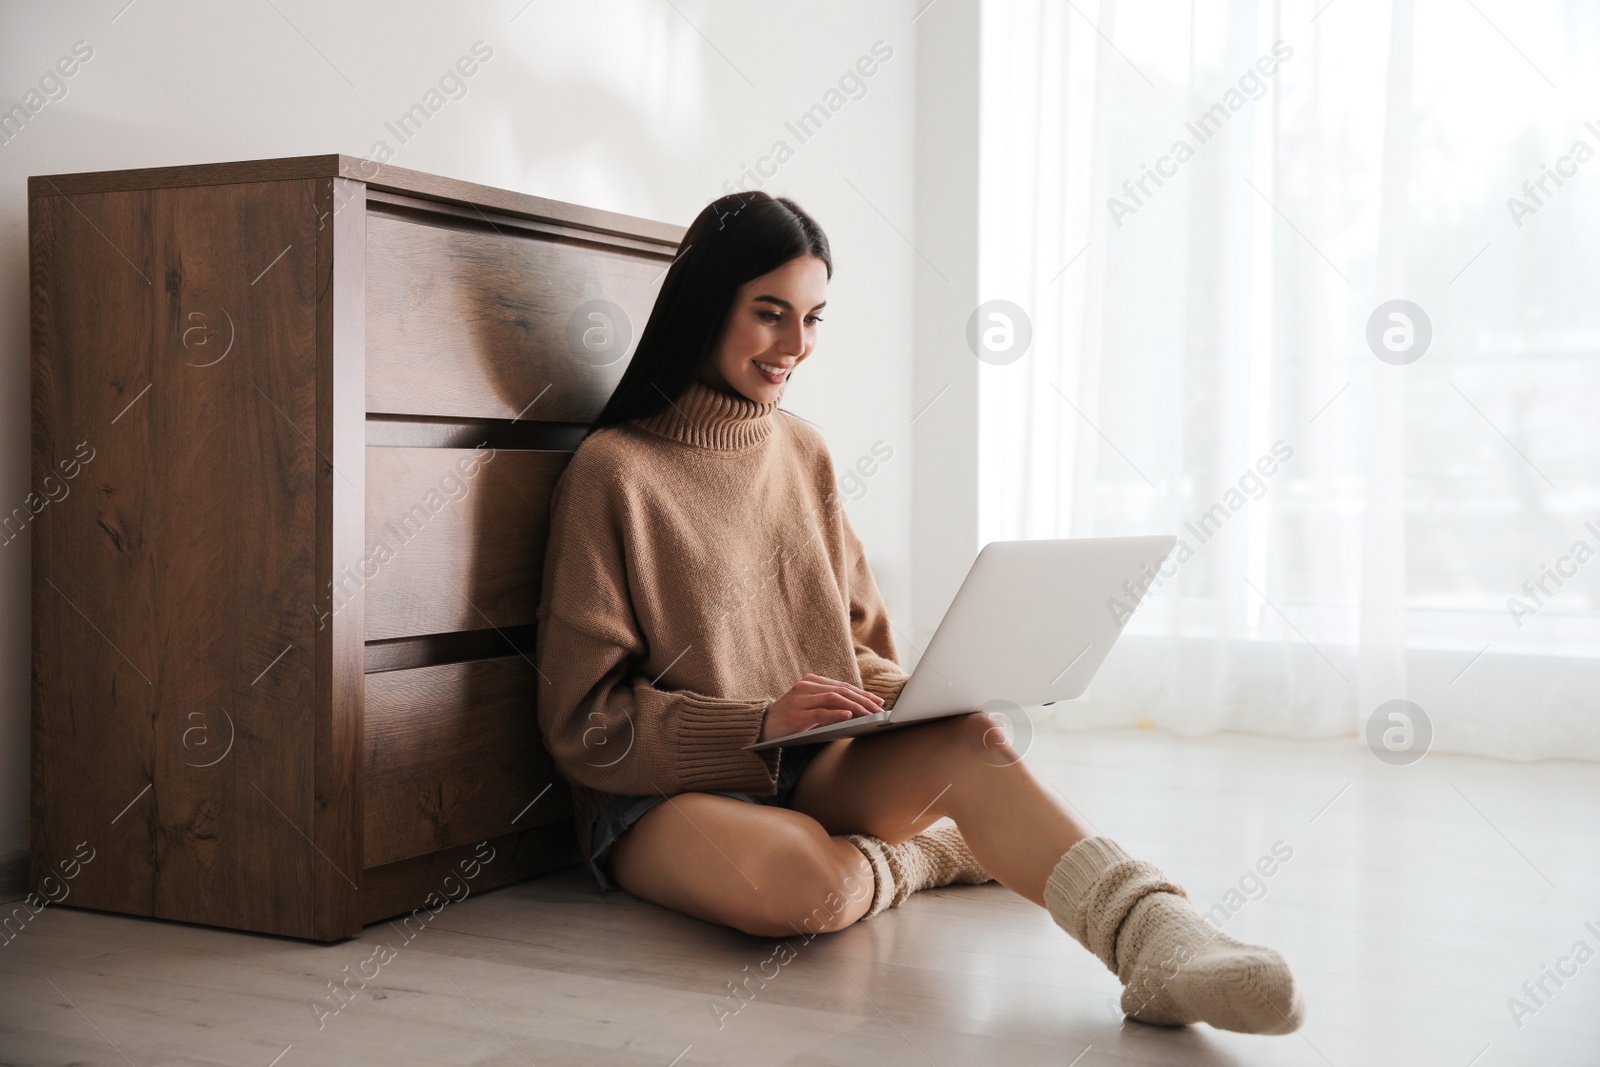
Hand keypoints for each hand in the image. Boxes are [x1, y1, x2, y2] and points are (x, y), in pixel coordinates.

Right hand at [758, 674, 884, 742]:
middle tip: (879, 709)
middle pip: (841, 691)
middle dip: (863, 700)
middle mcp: (805, 687)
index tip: (878, 701)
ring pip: (833, 699)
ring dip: (855, 706)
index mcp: (811, 682)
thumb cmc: (789, 717)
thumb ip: (828, 703)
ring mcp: (799, 700)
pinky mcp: (795, 715)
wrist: (760, 726)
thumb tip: (857, 709)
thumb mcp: (809, 705)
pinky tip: (849, 715)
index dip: (862, 693)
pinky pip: (820, 713)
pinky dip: (836, 713)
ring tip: (869, 713)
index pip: (843, 686)